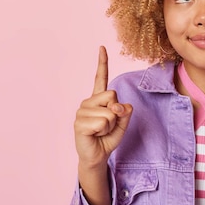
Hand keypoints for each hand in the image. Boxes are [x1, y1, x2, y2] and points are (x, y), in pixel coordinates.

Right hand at [74, 46, 132, 169]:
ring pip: (109, 112)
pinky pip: (102, 122)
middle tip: (107, 125)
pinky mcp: (79, 123)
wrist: (97, 157)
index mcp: (98, 98)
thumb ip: (125, 112)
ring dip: (110, 125)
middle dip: (116, 112)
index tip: (102, 47)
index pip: (101, 77)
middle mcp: (88, 101)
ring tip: (100, 131)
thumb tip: (120, 106)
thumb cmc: (108, 138)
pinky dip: (103, 131)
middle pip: (112, 95)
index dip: (102, 62)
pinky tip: (95, 135)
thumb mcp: (123, 123)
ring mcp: (82, 111)